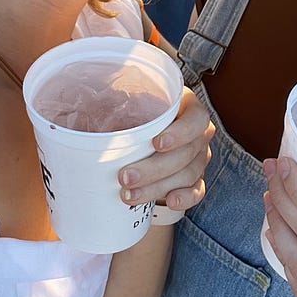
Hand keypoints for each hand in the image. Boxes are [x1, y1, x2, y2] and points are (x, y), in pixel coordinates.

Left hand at [118, 88, 213, 212]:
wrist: (145, 131)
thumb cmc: (139, 110)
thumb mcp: (132, 96)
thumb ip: (122, 95)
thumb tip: (97, 97)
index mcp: (189, 108)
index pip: (197, 119)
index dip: (180, 133)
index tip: (156, 143)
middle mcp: (199, 133)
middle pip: (187, 153)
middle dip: (154, 168)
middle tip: (125, 177)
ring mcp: (200, 158)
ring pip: (187, 175)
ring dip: (157, 187)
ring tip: (129, 194)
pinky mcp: (196, 179)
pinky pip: (197, 191)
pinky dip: (184, 198)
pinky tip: (169, 201)